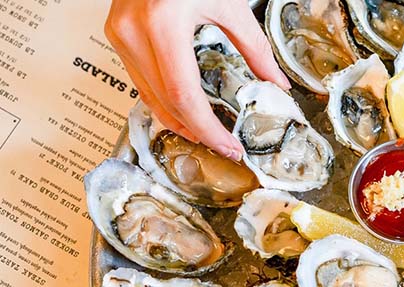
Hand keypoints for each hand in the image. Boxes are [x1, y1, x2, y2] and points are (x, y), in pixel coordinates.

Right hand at [105, 0, 290, 159]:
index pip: (183, 95)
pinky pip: (139, 80)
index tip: (228, 146)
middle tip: (224, 146)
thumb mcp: (229, 5)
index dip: (206, 128)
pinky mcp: (117, 34)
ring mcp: (119, 34)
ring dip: (178, 120)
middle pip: (164, 102)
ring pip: (147, 96)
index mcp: (162, 23)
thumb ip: (255, 48)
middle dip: (196, 131)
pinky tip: (185, 111)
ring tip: (208, 134)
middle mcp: (133, 32)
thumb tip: (276, 83)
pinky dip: (163, 99)